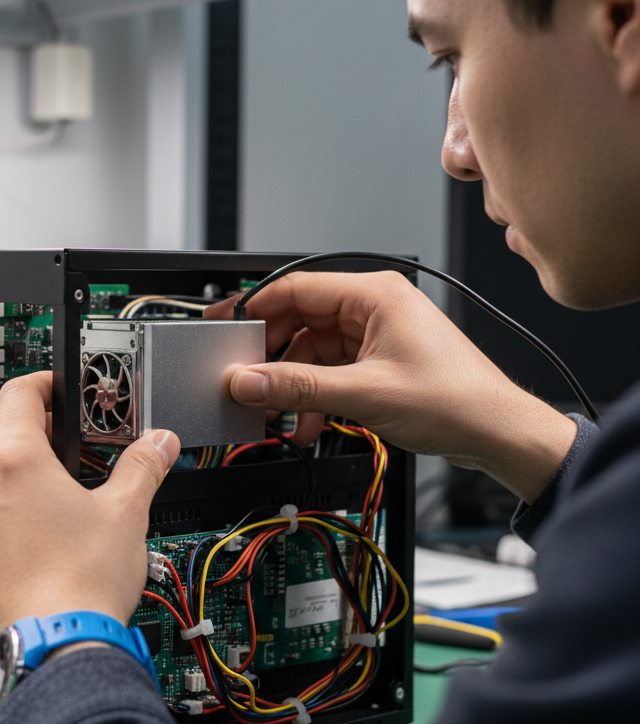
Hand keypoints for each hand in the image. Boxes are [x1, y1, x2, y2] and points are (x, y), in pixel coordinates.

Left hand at [0, 371, 180, 649]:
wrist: (56, 649)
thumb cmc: (83, 585)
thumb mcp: (126, 513)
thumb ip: (143, 467)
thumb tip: (158, 445)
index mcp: (16, 463)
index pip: (18, 395)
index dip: (41, 384)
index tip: (57, 390)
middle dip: (19, 429)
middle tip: (56, 444)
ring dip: (3, 475)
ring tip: (47, 495)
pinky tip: (32, 539)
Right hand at [205, 270, 575, 502]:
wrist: (499, 434)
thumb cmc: (458, 400)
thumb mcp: (366, 393)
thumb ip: (298, 387)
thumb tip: (249, 381)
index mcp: (375, 294)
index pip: (295, 288)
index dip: (254, 307)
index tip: (225, 326)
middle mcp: (373, 308)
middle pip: (300, 321)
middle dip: (272, 355)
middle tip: (243, 377)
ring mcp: (376, 335)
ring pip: (312, 351)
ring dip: (293, 384)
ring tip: (277, 412)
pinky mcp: (378, 361)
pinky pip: (330, 371)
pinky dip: (314, 396)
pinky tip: (307, 423)